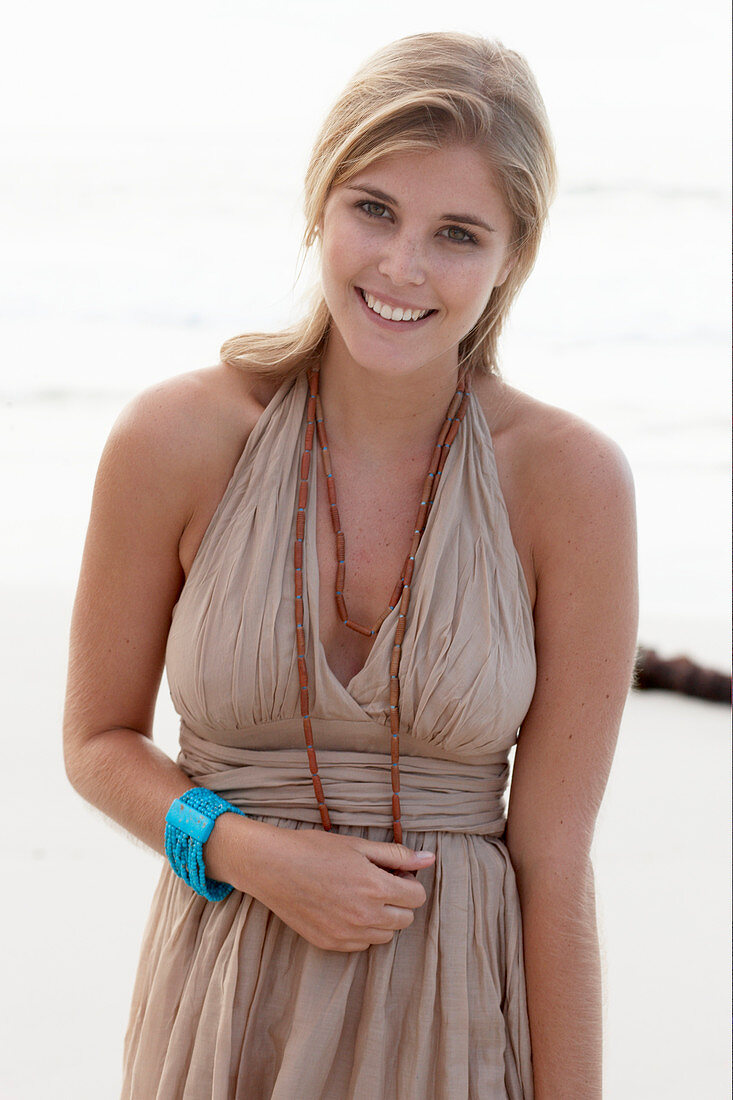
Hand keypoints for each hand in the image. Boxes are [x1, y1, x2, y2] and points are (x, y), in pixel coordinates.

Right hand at [235, 822, 435, 951]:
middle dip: (399, 900)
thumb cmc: (314, 849)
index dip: (409, 881)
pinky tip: (344, 907)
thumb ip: (397, 855)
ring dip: (382, 918)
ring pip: (385, 935)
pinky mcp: (330, 944)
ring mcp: (346, 934)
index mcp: (375, 889)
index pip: (417, 897)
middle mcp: (364, 917)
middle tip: (379, 882)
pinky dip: (361, 929)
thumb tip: (429, 858)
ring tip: (360, 894)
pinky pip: (361, 944)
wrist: (272, 866)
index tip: (394, 872)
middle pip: (405, 919)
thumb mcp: (358, 846)